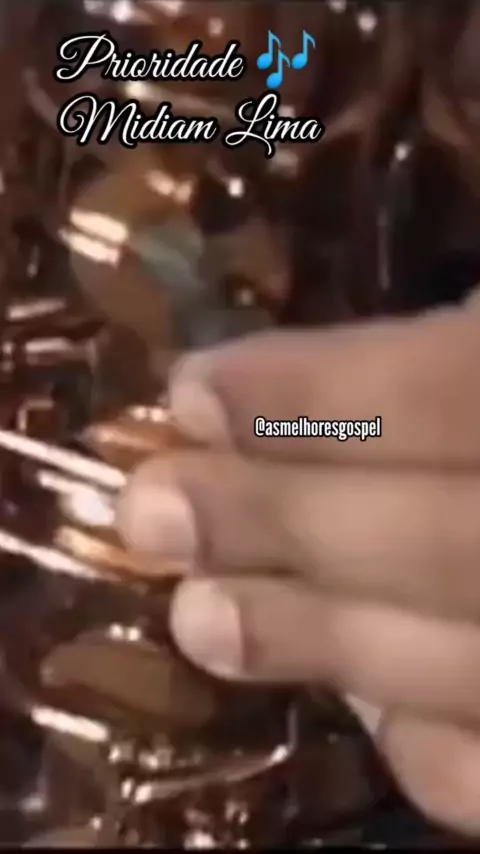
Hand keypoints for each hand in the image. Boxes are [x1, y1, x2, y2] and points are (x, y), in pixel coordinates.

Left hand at [117, 297, 479, 834]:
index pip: (463, 391)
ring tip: (198, 617)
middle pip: (453, 540)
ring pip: (476, 670)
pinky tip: (360, 704)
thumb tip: (349, 368)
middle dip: (288, 524)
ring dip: (327, 642)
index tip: (194, 388)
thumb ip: (460, 361)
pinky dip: (434, 751)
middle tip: (152, 509)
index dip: (323, 394)